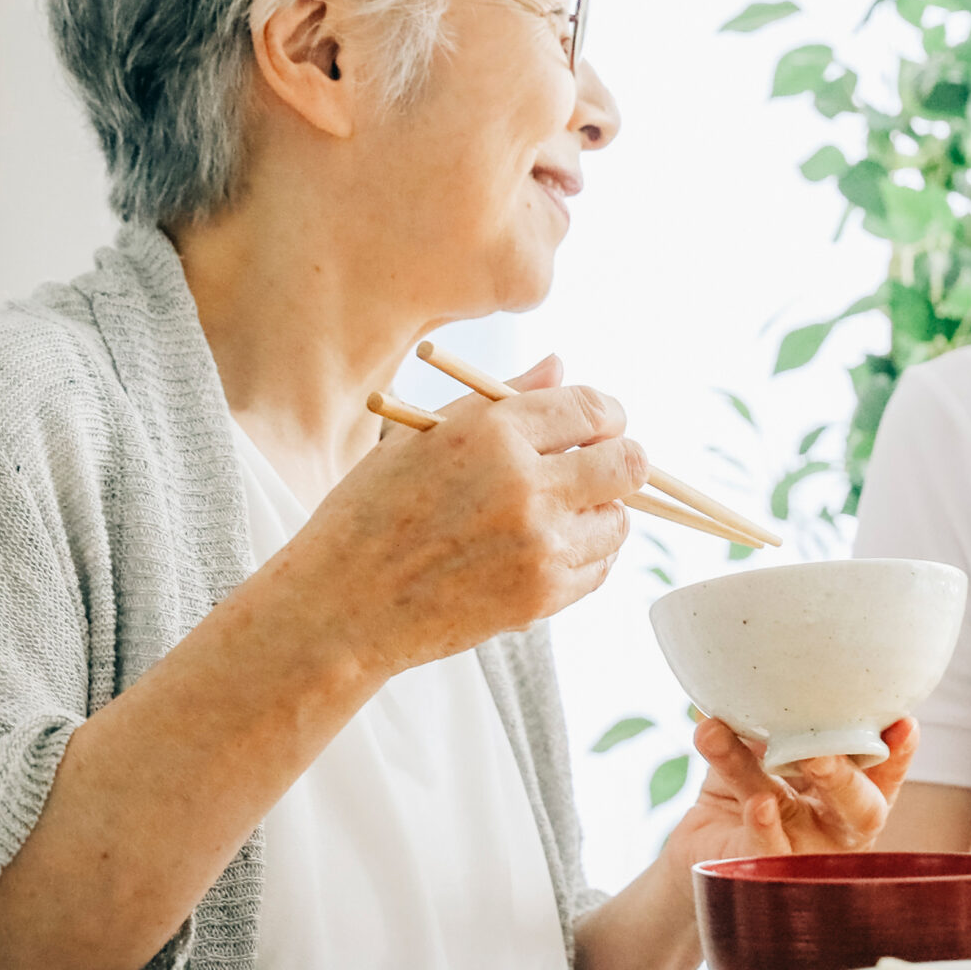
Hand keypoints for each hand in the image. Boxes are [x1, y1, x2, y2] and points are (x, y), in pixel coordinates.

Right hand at [271, 355, 644, 675]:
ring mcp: (538, 545)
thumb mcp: (423, 436)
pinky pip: (598, 569)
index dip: (605, 415)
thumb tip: (560, 365)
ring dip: (600, 513)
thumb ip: (501, 398)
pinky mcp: (541, 595)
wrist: (343, 604)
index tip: (599, 426)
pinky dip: (583, 557)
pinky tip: (544, 550)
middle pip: (627, 464)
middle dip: (621, 460)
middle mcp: (525, 485)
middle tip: (597, 467)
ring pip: (618, 521)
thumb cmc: (372, 512)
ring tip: (558, 514)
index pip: (592, 409)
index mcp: (493, 432)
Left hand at [664, 716, 917, 874]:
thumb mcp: (758, 751)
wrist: (695, 846)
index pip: (880, 773)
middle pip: (859, 807)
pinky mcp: (762, 871)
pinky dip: (764, 826)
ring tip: (790, 755)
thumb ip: (767, 724)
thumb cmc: (741, 789)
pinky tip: (759, 805)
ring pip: (801, 815)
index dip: (897, 753)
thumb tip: (762, 678)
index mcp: (843, 791)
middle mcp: (833, 825)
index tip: (905, 723)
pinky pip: (768, 849)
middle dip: (848, 777)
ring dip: (792, 786)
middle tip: (828, 751)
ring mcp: (801, 853)